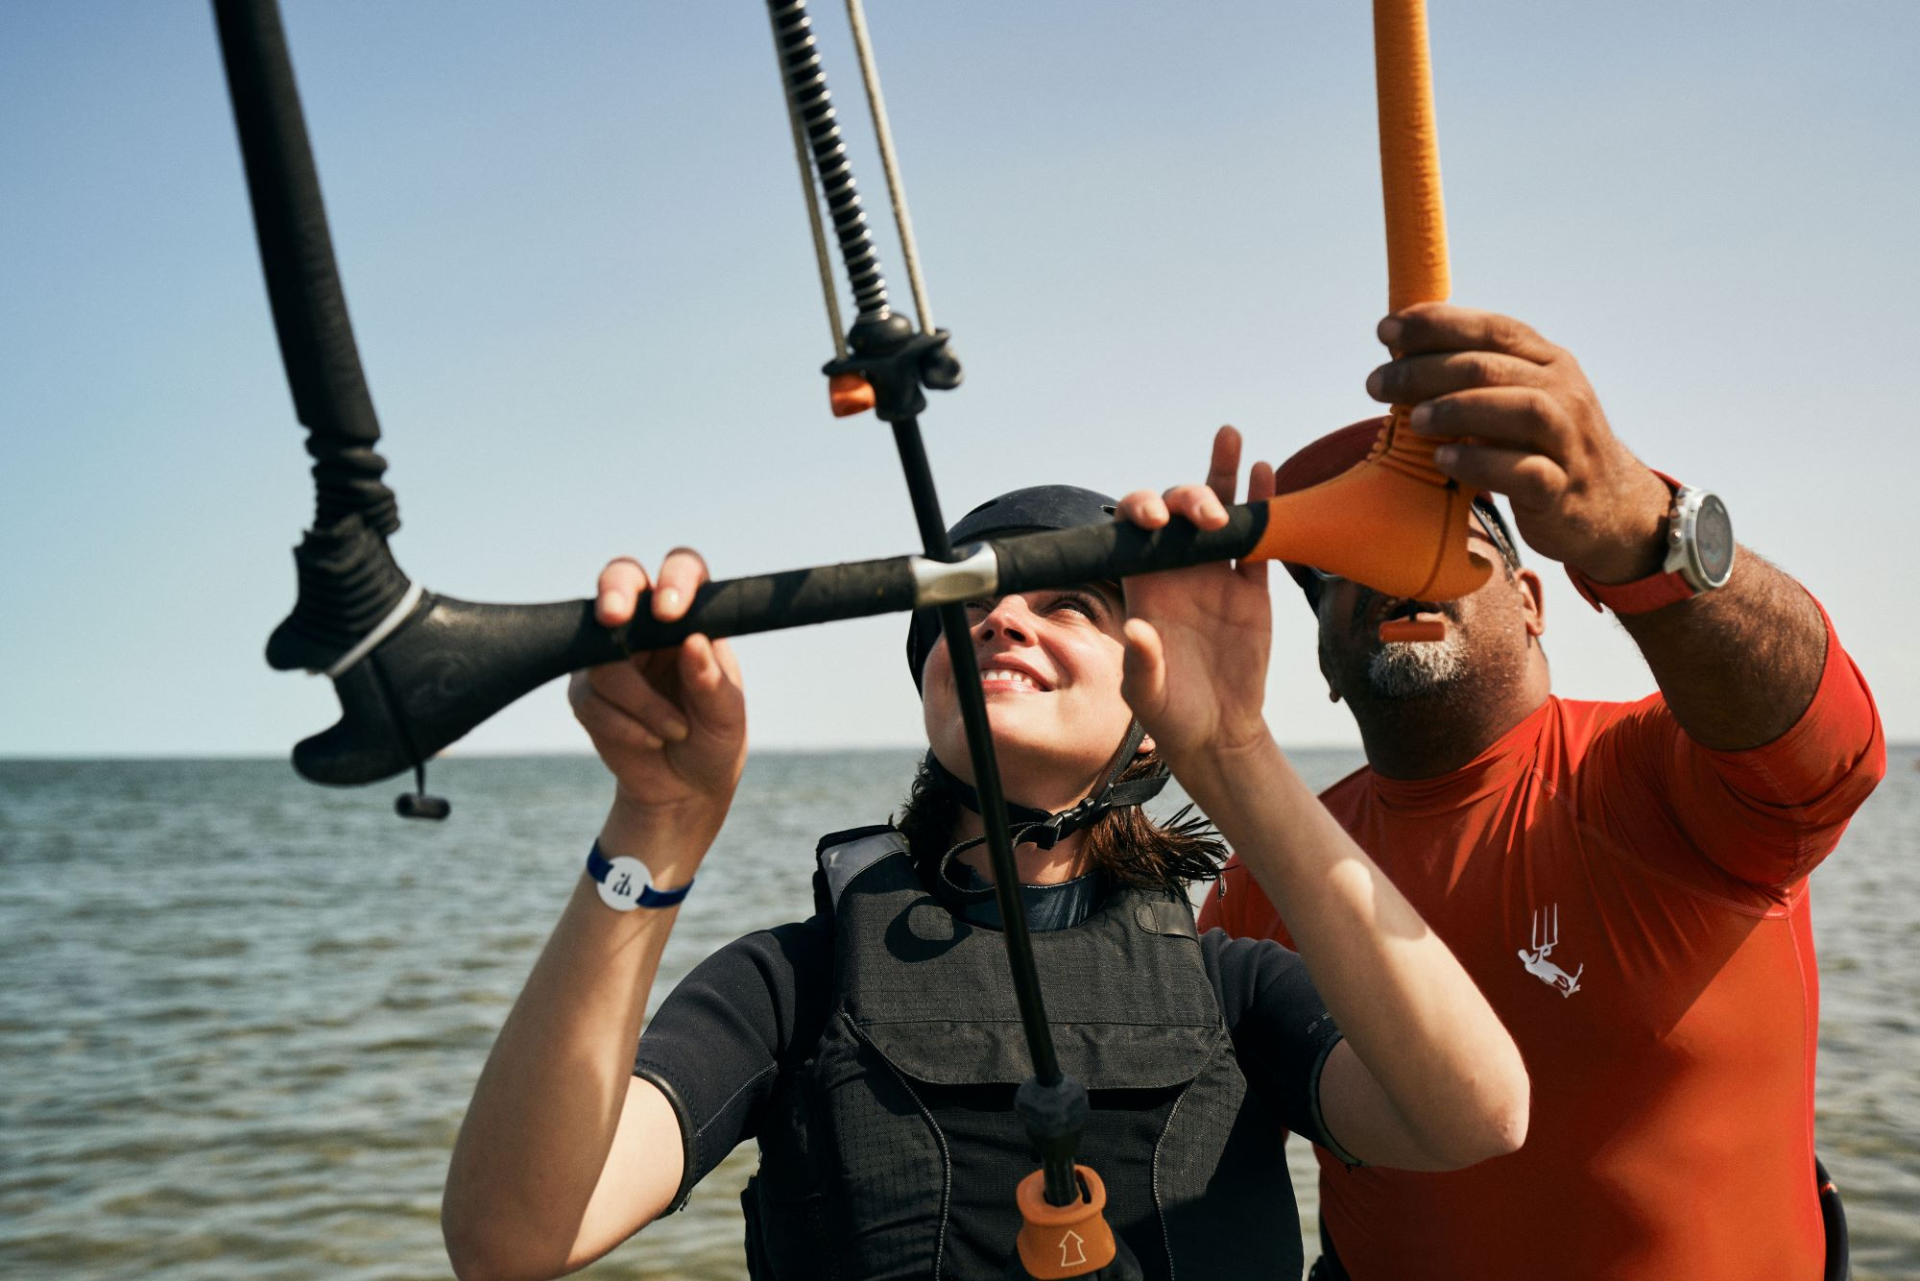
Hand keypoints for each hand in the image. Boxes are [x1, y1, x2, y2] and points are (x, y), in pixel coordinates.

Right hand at [569, 551, 747, 842]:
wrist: (684, 789)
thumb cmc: (714, 740)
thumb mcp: (726, 716)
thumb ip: (711, 681)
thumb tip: (693, 641)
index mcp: (692, 617)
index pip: (683, 570)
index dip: (674, 579)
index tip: (671, 610)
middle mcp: (648, 625)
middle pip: (621, 578)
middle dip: (615, 593)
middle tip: (615, 617)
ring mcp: (612, 654)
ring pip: (604, 656)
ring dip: (640, 702)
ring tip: (674, 730)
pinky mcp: (586, 690)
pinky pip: (591, 697)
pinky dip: (623, 724)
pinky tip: (648, 739)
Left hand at [1114, 426, 1274, 765]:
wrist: (1219, 733)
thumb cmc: (1170, 713)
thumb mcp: (1145, 694)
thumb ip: (1141, 662)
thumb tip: (1138, 628)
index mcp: (1144, 587)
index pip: (1133, 533)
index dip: (1140, 514)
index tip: (1155, 522)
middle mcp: (1178, 572)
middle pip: (1177, 513)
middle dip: (1186, 498)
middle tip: (1204, 515)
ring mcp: (1216, 576)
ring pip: (1217, 513)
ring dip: (1221, 475)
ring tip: (1229, 439)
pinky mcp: (1252, 589)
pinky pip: (1257, 541)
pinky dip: (1261, 505)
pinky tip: (1264, 471)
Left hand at [1366, 303, 1672, 582]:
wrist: (1607, 505)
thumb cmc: (1540, 445)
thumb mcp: (1514, 399)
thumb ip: (1471, 374)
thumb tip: (1398, 348)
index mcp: (1547, 361)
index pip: (1491, 329)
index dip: (1437, 324)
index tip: (1385, 329)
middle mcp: (1563, 391)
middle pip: (1492, 367)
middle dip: (1425, 369)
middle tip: (1376, 383)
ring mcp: (1568, 440)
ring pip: (1518, 409)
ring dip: (1457, 409)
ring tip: (1411, 419)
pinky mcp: (1563, 488)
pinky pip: (1526, 471)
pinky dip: (1481, 462)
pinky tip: (1443, 460)